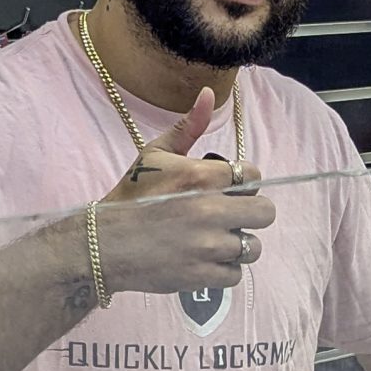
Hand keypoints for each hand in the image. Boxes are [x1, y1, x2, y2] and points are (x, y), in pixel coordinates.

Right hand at [90, 88, 276, 293]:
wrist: (104, 244)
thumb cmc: (130, 196)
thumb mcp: (154, 154)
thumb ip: (188, 127)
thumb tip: (209, 94)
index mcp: (201, 177)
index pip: (253, 175)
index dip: (243, 181)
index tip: (228, 188)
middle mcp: (211, 211)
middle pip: (265, 212)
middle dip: (250, 212)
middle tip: (230, 214)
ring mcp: (209, 247)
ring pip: (253, 247)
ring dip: (238, 243)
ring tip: (216, 239)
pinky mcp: (203, 275)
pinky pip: (236, 274)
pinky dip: (224, 269)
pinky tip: (206, 259)